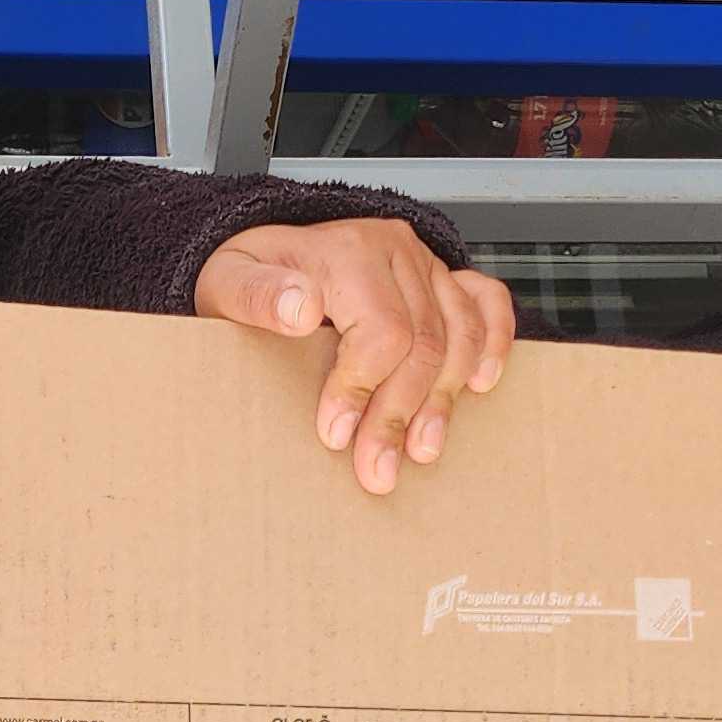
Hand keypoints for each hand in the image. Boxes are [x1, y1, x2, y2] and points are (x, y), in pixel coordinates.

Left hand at [192, 218, 517, 496]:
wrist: (265, 256)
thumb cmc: (250, 275)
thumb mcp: (228, 281)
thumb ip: (257, 295)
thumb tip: (300, 310)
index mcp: (347, 251)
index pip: (382, 331)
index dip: (363, 389)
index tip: (336, 434)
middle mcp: (394, 251)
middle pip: (424, 343)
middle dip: (400, 415)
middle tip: (377, 469)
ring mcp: (424, 264)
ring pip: (459, 334)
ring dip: (445, 399)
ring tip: (422, 449)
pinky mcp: (441, 277)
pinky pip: (487, 302)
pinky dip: (493, 343)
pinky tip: (480, 383)